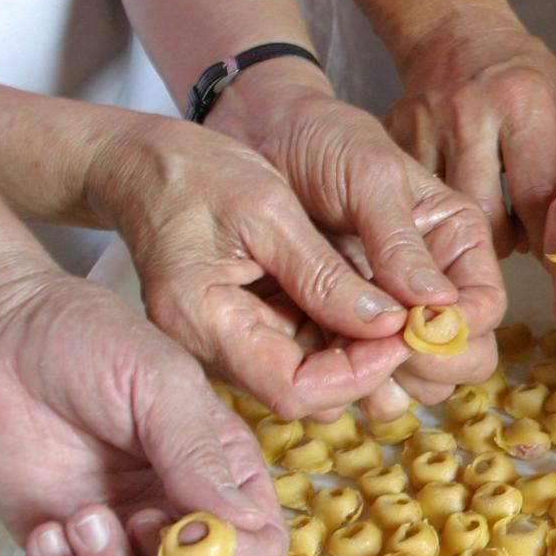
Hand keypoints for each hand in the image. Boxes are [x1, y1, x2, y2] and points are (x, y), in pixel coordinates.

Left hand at [0, 272, 284, 555]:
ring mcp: (123, 541)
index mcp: (224, 475)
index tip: (191, 533)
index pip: (264, 548)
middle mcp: (182, 517)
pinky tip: (50, 528)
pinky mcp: (66, 553)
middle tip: (137, 534)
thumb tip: (247, 522)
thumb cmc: (87, 341)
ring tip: (83, 521)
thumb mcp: (161, 383)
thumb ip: (200, 455)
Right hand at [89, 115, 432, 419]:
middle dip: (364, 367)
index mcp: (200, 319)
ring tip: (396, 313)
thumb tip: (387, 322)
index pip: (294, 388)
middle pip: (302, 394)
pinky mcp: (237, 332)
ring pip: (304, 378)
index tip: (404, 333)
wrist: (143, 161)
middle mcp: (204, 347)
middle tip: (412, 325)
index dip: (359, 372)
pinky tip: (365, 304)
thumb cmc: (197, 171)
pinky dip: (335, 336)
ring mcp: (219, 344)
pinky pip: (294, 352)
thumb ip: (323, 272)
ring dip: (355, 354)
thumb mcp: (267, 207)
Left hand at [207, 62, 505, 410]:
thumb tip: (438, 305)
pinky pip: (365, 379)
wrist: (262, 136)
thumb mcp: (368, 176)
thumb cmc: (323, 140)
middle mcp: (433, 284)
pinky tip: (318, 366)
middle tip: (377, 350)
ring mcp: (390, 313)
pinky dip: (348, 385)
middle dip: (429, 365)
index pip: (485, 308)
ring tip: (344, 359)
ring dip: (388, 384)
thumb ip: (398, 240)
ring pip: (418, 380)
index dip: (458, 332)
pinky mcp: (346, 329)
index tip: (412, 333)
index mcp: (456, 243)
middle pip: (463, 354)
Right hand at [382, 11, 555, 257]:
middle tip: (514, 239)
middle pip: (483, 213)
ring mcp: (425, 122)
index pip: (536, 196)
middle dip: (503, 241)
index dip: (545, 236)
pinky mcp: (393, 131)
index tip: (549, 251)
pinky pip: (413, 192)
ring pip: (444, 209)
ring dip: (466, 226)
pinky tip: (452, 197)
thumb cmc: (522, 80)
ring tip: (485, 218)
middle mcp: (469, 112)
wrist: (458, 33)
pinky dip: (435, 205)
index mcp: (521, 103)